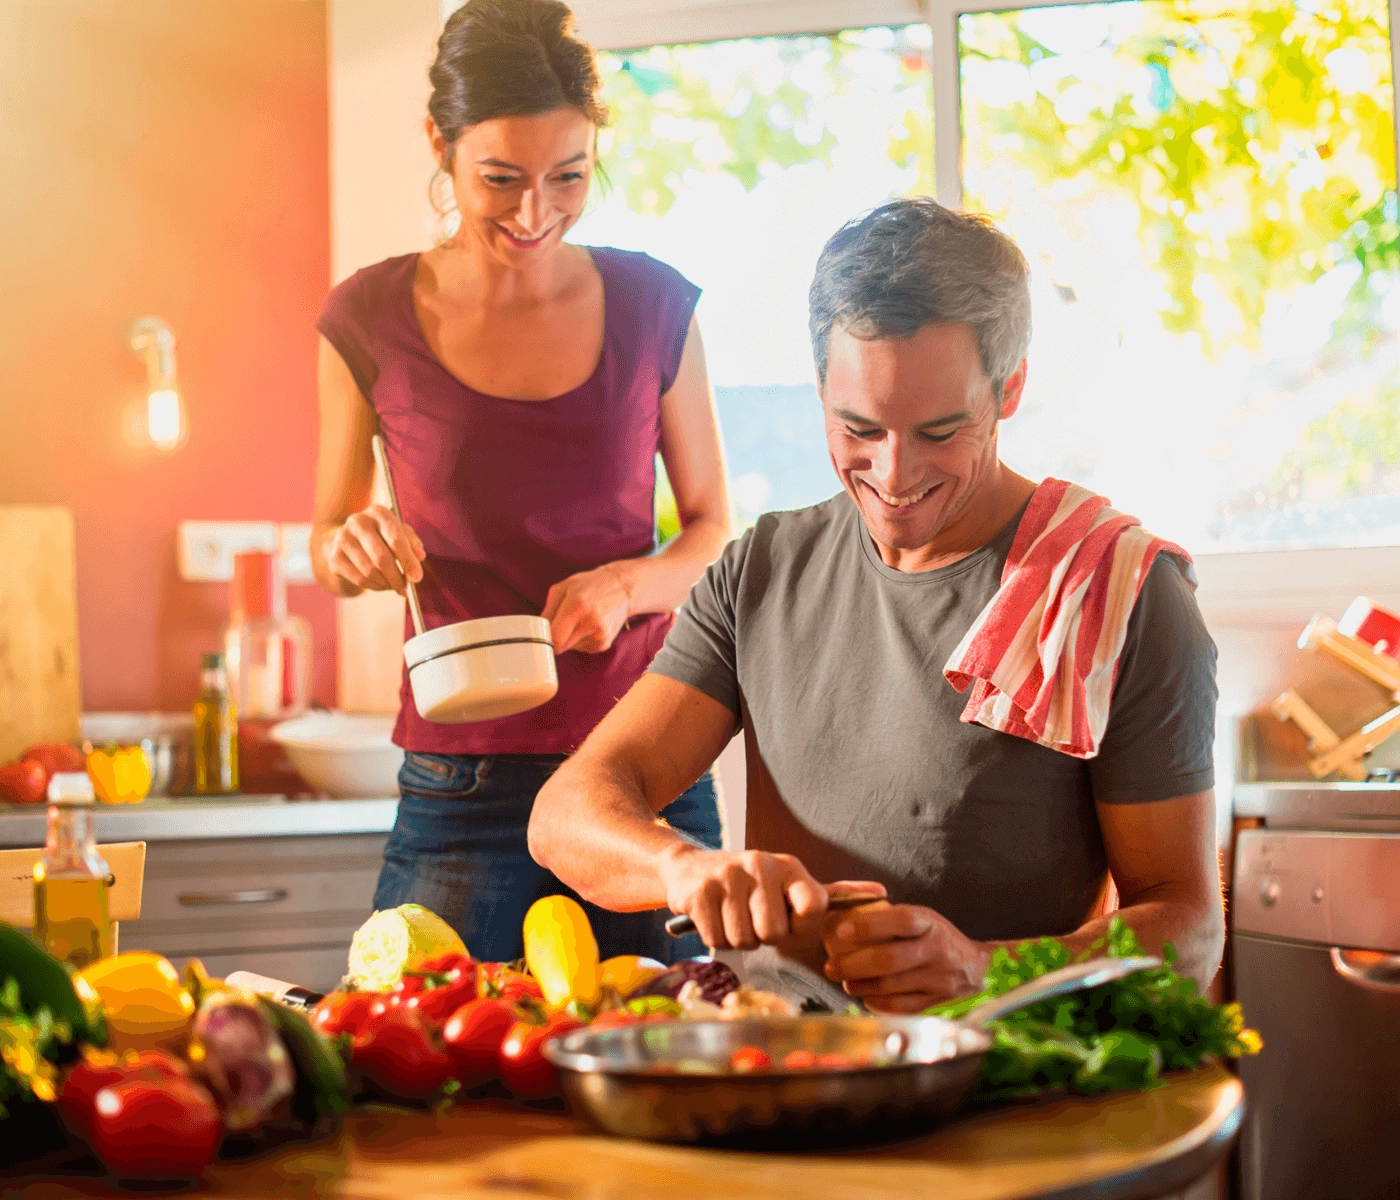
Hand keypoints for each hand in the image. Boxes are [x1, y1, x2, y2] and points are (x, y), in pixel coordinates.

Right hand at [323, 504, 424, 595]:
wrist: (347, 542)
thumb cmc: (380, 537)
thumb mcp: (399, 534)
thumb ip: (412, 543)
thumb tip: (420, 556)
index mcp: (378, 512)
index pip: (395, 537)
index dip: (408, 560)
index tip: (417, 577)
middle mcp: (357, 522)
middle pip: (381, 557)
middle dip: (397, 577)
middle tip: (405, 588)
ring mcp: (342, 539)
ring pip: (370, 571)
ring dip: (386, 584)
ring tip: (393, 586)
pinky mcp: (334, 557)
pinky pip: (359, 579)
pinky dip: (374, 587)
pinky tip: (380, 585)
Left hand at [541, 566, 630, 653]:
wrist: (623, 588)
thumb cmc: (589, 585)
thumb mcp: (564, 587)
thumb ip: (548, 609)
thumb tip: (538, 630)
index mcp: (577, 605)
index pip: (555, 638)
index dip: (545, 639)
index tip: (542, 634)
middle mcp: (591, 622)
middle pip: (561, 647)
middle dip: (556, 638)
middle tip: (559, 625)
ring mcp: (599, 635)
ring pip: (571, 648)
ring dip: (569, 638)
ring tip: (579, 621)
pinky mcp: (604, 644)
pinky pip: (582, 649)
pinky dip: (580, 640)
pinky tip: (588, 626)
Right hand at [658, 845, 833, 950]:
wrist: (688, 868)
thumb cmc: (744, 887)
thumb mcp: (779, 886)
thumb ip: (809, 902)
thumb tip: (864, 901)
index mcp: (788, 866)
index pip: (814, 906)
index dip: (802, 929)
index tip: (789, 927)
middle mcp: (760, 864)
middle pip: (774, 933)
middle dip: (762, 938)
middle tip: (752, 922)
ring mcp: (728, 876)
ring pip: (744, 940)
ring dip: (737, 940)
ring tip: (731, 918)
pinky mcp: (700, 892)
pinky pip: (716, 940)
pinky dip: (715, 938)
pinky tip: (713, 917)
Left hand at [822, 903, 990, 1013]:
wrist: (978, 970)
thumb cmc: (939, 939)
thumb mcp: (924, 920)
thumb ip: (892, 920)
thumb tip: (847, 917)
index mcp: (931, 924)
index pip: (900, 920)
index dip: (868, 925)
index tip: (841, 930)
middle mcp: (936, 951)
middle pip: (889, 959)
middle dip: (853, 964)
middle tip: (831, 966)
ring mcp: (938, 980)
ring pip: (890, 986)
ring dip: (860, 985)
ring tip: (845, 981)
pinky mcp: (936, 1004)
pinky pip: (899, 1007)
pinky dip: (877, 1003)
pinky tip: (865, 996)